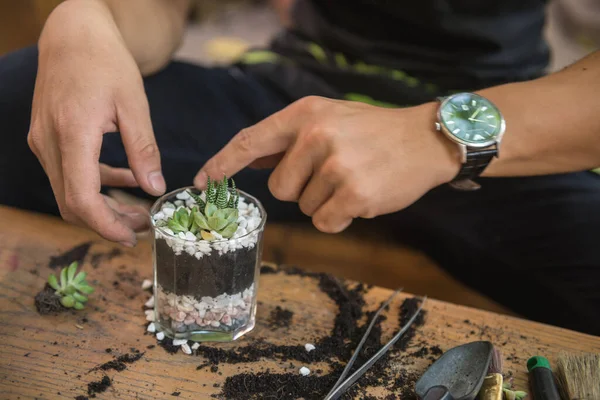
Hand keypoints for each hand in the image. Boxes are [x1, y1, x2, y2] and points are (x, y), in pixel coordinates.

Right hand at [27, 1, 165, 245]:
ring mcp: (44, 141)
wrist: (73, 34)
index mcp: (72, 134)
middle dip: (108, 220)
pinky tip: (128, 179)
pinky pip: (70, 173)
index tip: (132, 236)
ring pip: (70, 191)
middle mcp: (49, 143)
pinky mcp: (48, 138)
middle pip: (72, 202)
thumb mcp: (134, 103)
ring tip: (139, 208)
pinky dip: (98, 183)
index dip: (106, 225)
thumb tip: (155, 188)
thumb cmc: (105, 62)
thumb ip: (143, 149)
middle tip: (143, 224)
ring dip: (104, 205)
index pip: (81, 198)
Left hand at [195, 96, 459, 232]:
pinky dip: (340, 218)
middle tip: (333, 174)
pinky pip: (325, 223)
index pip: (250, 139)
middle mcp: (316, 135)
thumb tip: (248, 158)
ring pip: (304, 208)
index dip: (222, 163)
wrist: (425, 140)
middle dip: (300, 189)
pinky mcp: (354, 194)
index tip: (201, 181)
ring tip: (354, 179)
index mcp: (305, 114)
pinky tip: (362, 198)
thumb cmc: (373, 131)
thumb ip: (287, 140)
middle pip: (279, 188)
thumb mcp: (328, 119)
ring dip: (325, 202)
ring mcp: (336, 165)